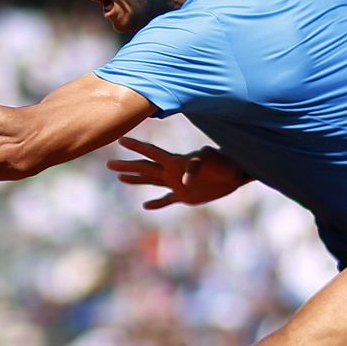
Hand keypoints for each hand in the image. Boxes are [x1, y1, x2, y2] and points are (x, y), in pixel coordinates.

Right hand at [108, 136, 249, 208]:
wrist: (236, 173)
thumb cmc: (225, 163)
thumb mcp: (212, 160)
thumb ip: (197, 164)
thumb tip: (185, 177)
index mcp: (176, 162)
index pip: (152, 153)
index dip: (136, 146)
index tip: (120, 139)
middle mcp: (172, 171)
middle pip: (145, 168)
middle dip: (127, 165)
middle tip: (109, 164)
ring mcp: (177, 183)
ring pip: (151, 181)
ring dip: (136, 179)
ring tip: (119, 177)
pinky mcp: (185, 195)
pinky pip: (167, 200)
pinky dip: (157, 203)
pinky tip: (146, 206)